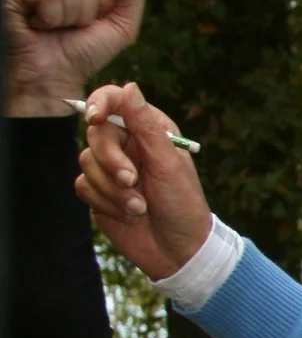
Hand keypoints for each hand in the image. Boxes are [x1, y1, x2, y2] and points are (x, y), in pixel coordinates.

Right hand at [5, 0, 144, 114]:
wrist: (52, 78)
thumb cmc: (82, 52)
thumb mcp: (122, 26)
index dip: (105, 0)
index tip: (90, 20)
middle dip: (87, 9)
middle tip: (69, 27)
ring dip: (68, 15)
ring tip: (52, 26)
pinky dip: (50, 15)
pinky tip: (36, 23)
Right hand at [73, 82, 212, 279]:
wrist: (178, 250)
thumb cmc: (183, 205)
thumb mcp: (168, 164)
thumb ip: (146, 126)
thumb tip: (130, 86)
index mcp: (149, 130)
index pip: (114, 101)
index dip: (100, 104)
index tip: (96, 119)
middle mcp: (128, 144)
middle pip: (95, 134)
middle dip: (111, 161)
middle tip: (133, 181)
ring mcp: (111, 168)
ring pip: (85, 162)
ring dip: (113, 190)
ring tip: (140, 207)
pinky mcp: (98, 191)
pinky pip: (83, 185)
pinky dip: (105, 202)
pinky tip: (128, 215)